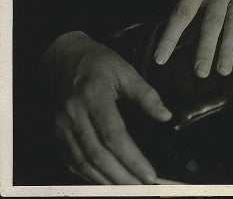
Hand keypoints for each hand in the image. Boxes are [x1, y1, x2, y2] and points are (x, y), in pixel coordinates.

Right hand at [41, 31, 171, 184]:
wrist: (61, 58)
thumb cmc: (97, 62)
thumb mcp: (125, 70)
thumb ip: (146, 94)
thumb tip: (166, 116)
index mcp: (93, 96)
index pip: (113, 135)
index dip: (131, 158)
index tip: (149, 173)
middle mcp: (73, 115)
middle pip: (98, 155)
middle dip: (122, 176)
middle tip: (143, 187)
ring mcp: (61, 127)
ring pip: (83, 163)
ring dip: (107, 181)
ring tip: (129, 189)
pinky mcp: (56, 135)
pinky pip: (72, 162)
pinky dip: (90, 176)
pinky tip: (107, 181)